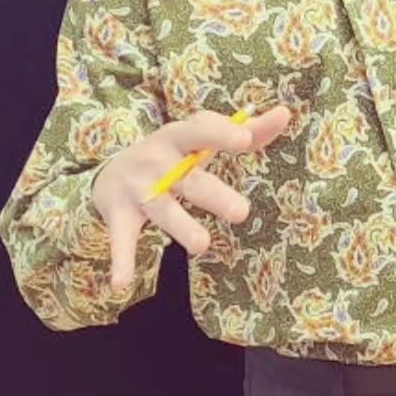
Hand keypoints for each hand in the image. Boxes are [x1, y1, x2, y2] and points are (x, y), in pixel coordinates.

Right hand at [92, 106, 290, 289]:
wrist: (111, 172)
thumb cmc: (173, 153)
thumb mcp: (202, 137)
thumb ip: (247, 129)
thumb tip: (285, 113)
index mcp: (180, 136)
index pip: (201, 130)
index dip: (221, 133)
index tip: (244, 139)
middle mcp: (157, 161)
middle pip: (189, 179)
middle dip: (213, 194)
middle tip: (242, 212)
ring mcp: (138, 189)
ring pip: (162, 210)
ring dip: (181, 226)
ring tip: (203, 245)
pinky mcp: (120, 216)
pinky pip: (122, 239)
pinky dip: (121, 259)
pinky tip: (122, 282)